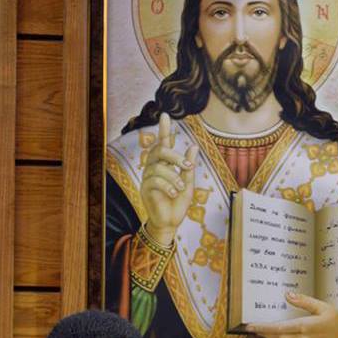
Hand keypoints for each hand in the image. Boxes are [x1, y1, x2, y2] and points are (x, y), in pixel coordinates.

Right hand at [140, 112, 198, 245]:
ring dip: (173, 176)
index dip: (165, 130)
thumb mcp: (189, 183)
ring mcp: (148, 178)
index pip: (164, 144)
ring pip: (157, 166)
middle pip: (158, 151)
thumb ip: (188, 166)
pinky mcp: (144, 189)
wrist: (170, 223)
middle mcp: (154, 168)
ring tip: (181, 188)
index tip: (166, 115)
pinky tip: (174, 193)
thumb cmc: (179, 203)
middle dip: (174, 156)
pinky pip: (154, 180)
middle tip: (188, 167)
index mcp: (165, 165)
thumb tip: (193, 147)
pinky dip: (167, 186)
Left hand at [247, 292, 337, 337]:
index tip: (251, 326)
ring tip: (264, 333)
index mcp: (306, 326)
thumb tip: (288, 294)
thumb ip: (303, 301)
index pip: (278, 329)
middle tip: (253, 329)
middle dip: (264, 334)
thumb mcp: (321, 306)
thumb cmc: (336, 319)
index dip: (263, 328)